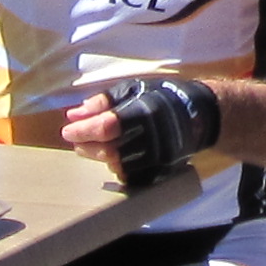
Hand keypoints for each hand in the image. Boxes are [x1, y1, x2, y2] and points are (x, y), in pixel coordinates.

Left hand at [66, 76, 223, 182]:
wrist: (198, 115)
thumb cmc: (160, 97)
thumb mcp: (133, 89)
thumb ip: (103, 102)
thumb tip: (74, 114)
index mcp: (145, 112)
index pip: (107, 126)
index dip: (83, 130)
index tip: (67, 130)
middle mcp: (153, 137)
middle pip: (110, 150)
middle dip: (86, 145)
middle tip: (75, 139)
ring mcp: (158, 157)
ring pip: (118, 165)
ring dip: (98, 157)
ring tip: (89, 147)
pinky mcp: (161, 171)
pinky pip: (131, 176)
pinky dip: (115, 167)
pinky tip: (110, 157)